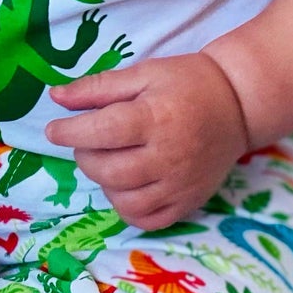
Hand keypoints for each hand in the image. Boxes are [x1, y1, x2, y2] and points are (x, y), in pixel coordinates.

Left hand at [44, 51, 249, 230]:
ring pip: (123, 199)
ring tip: (108, 160)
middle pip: (108, 170)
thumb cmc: (187, 83)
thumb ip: (98, 87)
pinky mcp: (188, 203)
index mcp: (156, 117)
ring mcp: (180, 185)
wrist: (238, 105)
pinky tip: (126, 184)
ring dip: (103, 181)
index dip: (70, 132)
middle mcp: (168, 156)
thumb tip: (56, 97)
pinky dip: (126, 206)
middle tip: (86, 141)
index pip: (102, 131)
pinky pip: (146, 219)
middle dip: (85, 156)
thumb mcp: (143, 73)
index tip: (54, 129)